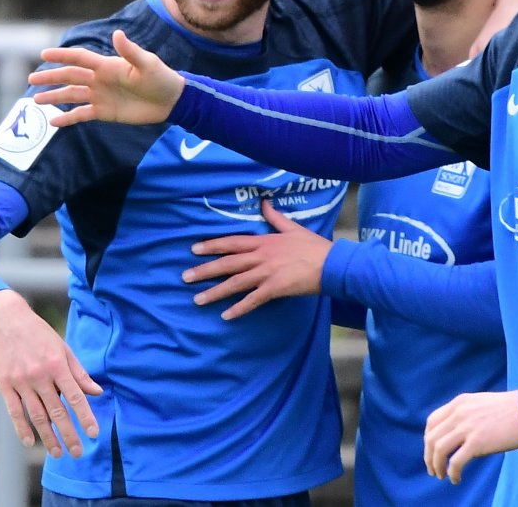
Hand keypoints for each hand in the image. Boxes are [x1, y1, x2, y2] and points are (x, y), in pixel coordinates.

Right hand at [0, 290, 102, 456]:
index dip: (85, 416)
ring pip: (37, 415)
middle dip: (69, 434)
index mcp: (58, 365)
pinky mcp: (5, 385)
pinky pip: (15, 411)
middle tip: (78, 453)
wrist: (7, 320)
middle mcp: (40, 375)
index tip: (93, 433)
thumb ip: (79, 373)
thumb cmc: (40, 335)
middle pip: (57, 411)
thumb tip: (97, 392)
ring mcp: (21, 381)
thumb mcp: (64, 349)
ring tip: (58, 453)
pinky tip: (31, 442)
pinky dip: (22, 428)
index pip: (75, 397)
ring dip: (48, 436)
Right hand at [29, 29, 184, 126]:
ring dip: (55, 97)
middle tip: (31, 79)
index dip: (62, 56)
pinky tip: (54, 122)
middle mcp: (100, 79)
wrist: (171, 101)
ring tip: (36, 100)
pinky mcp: (105, 112)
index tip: (44, 54)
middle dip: (51, 77)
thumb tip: (116, 33)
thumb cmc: (161, 78)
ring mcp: (101, 96)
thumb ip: (130, 51)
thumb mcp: (147, 64)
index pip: (80, 58)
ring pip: (72, 95)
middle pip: (70, 76)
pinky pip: (82, 115)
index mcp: (107, 65)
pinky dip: (68, 118)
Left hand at [182, 199, 329, 319]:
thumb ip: (275, 218)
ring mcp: (267, 273)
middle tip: (185, 277)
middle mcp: (261, 256)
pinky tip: (225, 315)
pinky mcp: (275, 289)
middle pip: (228, 263)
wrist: (332, 263)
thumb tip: (264, 202)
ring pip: (235, 283)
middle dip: (205, 270)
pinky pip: (253, 300)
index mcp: (264, 241)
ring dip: (215, 292)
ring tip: (197, 300)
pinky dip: (239, 308)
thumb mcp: (293, 228)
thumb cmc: (314, 246)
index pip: (232, 243)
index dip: (212, 246)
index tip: (194, 249)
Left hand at [423, 389, 517, 483]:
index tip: (432, 451)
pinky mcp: (477, 442)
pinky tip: (456, 479)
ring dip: (437, 466)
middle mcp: (458, 413)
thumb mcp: (480, 404)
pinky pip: (455, 461)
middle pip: (431, 438)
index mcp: (458, 403)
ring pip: (438, 450)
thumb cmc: (510, 409)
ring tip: (442, 476)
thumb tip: (457, 435)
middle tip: (433, 469)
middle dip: (429, 457)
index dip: (428, 439)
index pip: (432, 422)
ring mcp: (466, 427)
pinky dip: (452, 472)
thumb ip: (465, 415)